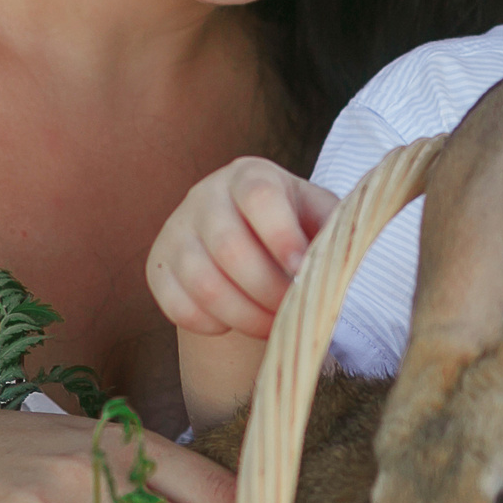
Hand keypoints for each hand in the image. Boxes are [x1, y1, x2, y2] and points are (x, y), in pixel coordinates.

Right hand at [148, 157, 338, 339]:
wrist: (245, 236)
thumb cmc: (293, 226)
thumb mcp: (318, 217)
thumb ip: (333, 232)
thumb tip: (345, 262)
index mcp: (250, 175)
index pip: (259, 195)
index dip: (281, 235)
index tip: (303, 271)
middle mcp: (206, 195)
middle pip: (229, 246)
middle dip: (267, 290)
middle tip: (293, 313)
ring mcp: (176, 231)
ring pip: (203, 282)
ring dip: (244, 315)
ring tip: (272, 326)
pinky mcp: (158, 268)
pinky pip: (177, 306)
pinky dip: (211, 324)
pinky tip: (235, 323)